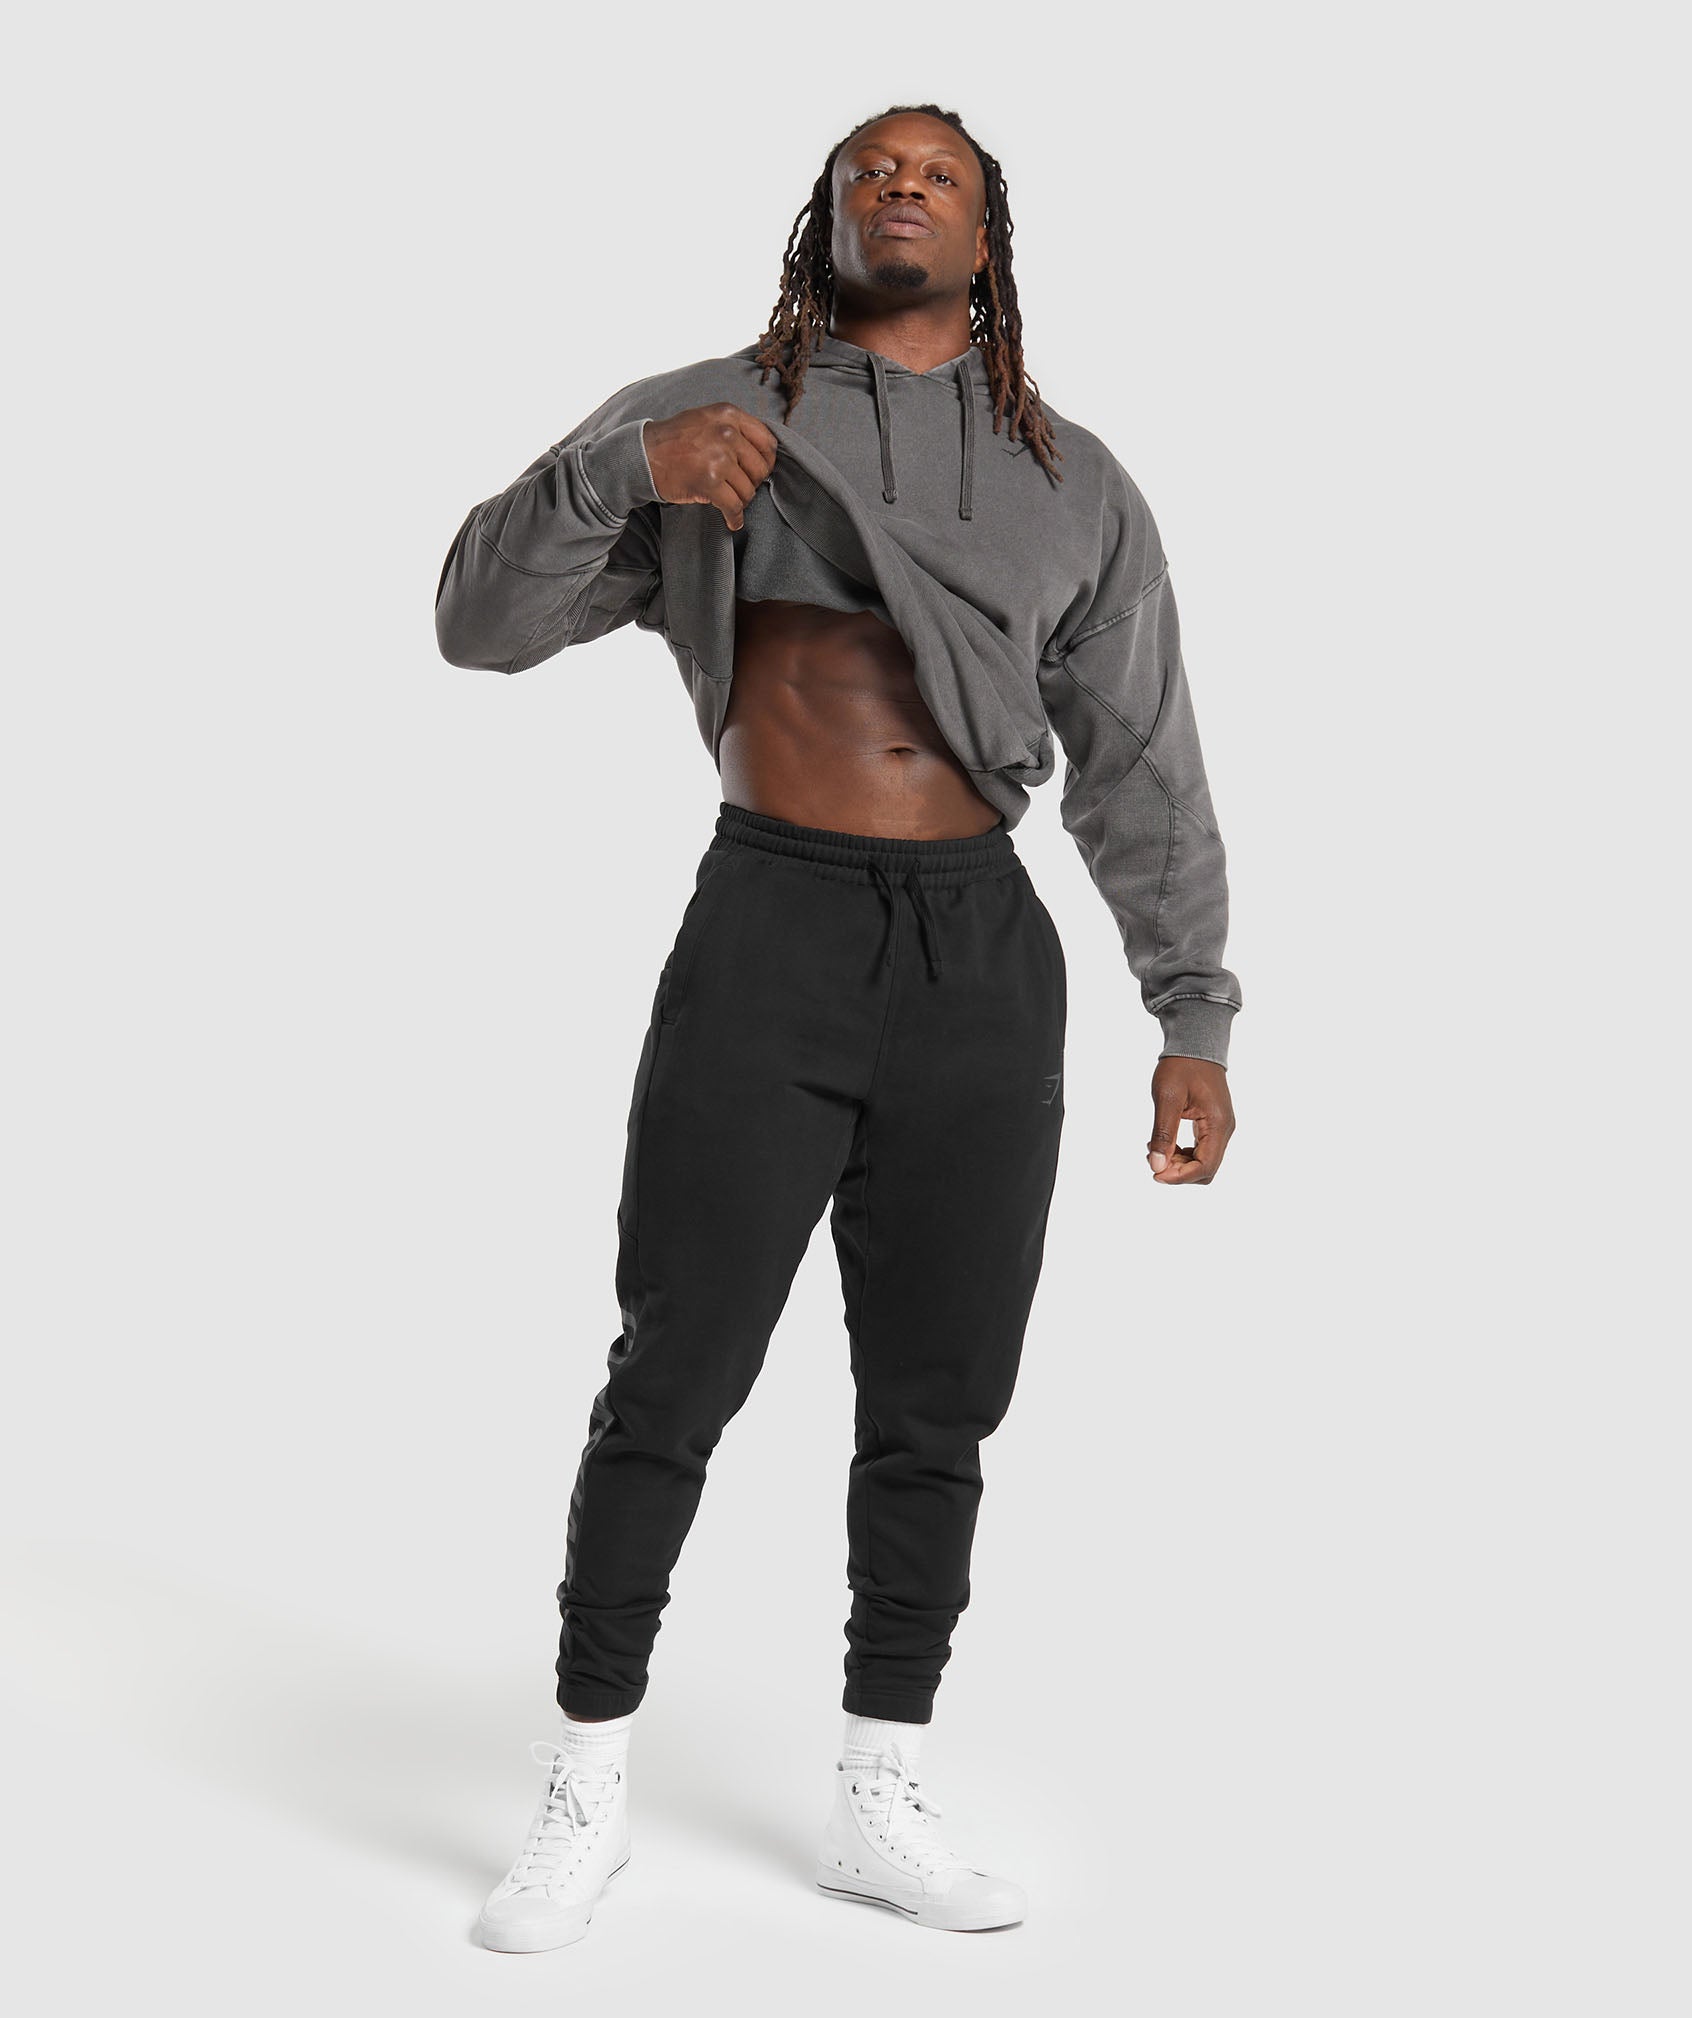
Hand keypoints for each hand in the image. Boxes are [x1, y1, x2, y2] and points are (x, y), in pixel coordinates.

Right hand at [642, 403, 778, 529]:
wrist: (643, 455)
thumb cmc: (673, 440)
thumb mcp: (706, 419)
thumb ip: (733, 428)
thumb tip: (761, 451)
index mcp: (729, 414)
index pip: (767, 441)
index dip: (766, 461)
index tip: (758, 472)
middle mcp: (727, 433)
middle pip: (760, 468)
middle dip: (753, 483)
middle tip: (741, 489)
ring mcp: (719, 457)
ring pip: (748, 490)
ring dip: (741, 500)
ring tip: (730, 501)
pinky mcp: (710, 482)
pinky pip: (734, 506)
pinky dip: (734, 517)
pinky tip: (732, 521)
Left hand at [1147, 1056, 1234, 1184]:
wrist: (1195, 1044)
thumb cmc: (1181, 1066)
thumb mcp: (1167, 1098)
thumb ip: (1163, 1134)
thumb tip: (1157, 1166)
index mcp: (1218, 1124)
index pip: (1205, 1167)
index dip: (1180, 1177)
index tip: (1154, 1174)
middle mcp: (1225, 1130)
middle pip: (1206, 1170)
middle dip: (1179, 1172)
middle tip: (1152, 1159)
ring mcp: (1221, 1128)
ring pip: (1204, 1163)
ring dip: (1179, 1164)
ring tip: (1154, 1150)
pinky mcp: (1214, 1125)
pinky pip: (1202, 1151)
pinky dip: (1182, 1154)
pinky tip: (1164, 1144)